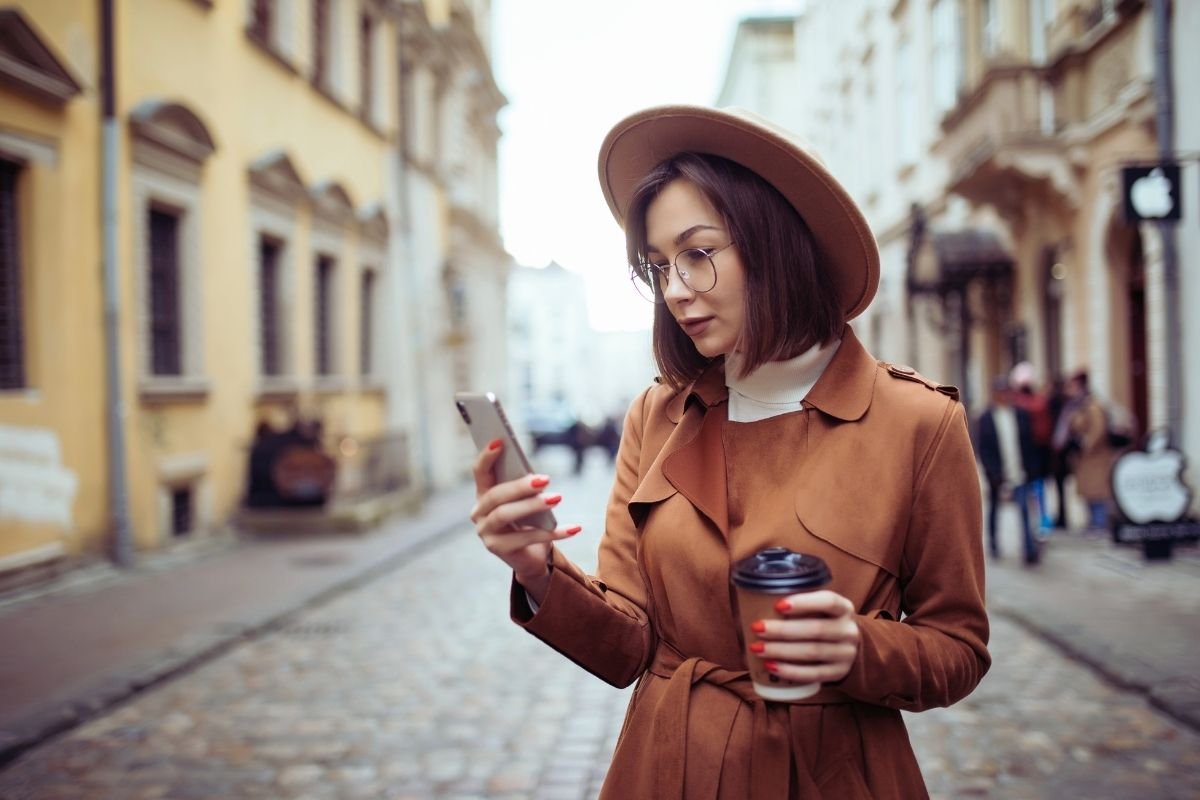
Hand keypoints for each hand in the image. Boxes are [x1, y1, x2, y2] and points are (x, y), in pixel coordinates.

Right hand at [470, 439, 580, 601]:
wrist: (530, 557)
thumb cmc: (528, 522)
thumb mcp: (526, 502)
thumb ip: (525, 488)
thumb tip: (538, 477)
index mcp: (483, 495)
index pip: (480, 473)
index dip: (486, 457)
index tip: (500, 441)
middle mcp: (479, 513)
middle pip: (495, 495)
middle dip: (519, 485)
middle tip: (545, 478)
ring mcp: (486, 533)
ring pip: (505, 515)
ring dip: (532, 505)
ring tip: (557, 498)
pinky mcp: (499, 550)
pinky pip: (527, 539)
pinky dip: (554, 533)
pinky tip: (575, 527)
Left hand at [750, 590, 859, 684]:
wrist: (846, 647)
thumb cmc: (821, 621)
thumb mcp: (818, 608)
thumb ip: (796, 605)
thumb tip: (750, 603)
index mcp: (844, 607)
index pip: (828, 601)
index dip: (804, 602)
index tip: (778, 605)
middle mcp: (848, 630)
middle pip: (816, 629)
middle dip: (783, 630)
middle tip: (757, 628)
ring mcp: (846, 654)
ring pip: (812, 652)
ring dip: (782, 651)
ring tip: (758, 648)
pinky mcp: (839, 673)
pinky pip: (813, 674)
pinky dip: (790, 671)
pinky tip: (771, 666)